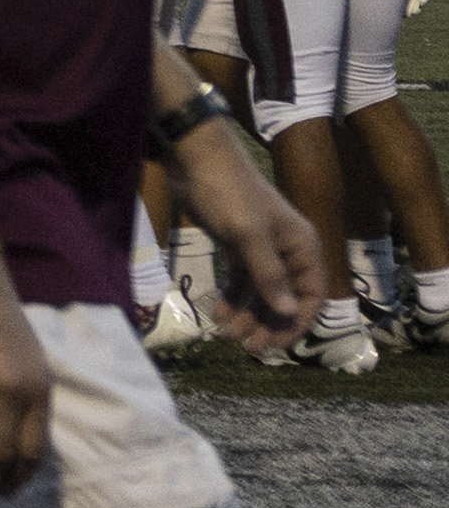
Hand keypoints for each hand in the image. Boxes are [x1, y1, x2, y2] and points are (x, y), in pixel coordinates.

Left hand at [174, 124, 326, 362]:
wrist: (195, 159)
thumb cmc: (228, 194)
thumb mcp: (249, 236)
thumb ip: (269, 275)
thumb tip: (289, 313)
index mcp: (302, 247)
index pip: (311, 296)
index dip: (296, 323)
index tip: (276, 345)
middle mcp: (288, 251)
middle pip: (284, 298)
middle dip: (268, 324)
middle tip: (247, 348)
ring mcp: (262, 248)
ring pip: (260, 292)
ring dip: (247, 314)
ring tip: (226, 335)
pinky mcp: (238, 245)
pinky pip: (241, 280)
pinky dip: (232, 298)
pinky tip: (218, 314)